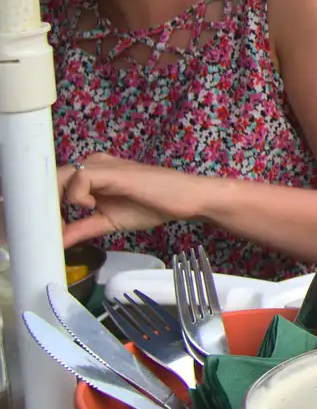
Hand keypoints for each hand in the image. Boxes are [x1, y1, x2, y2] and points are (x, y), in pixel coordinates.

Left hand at [57, 154, 207, 246]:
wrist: (187, 199)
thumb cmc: (153, 206)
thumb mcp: (108, 222)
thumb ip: (82, 229)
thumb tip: (56, 244)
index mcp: (91, 174)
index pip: (54, 183)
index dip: (42, 204)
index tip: (37, 227)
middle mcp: (93, 164)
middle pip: (50, 178)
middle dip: (42, 205)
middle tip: (44, 229)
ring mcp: (102, 165)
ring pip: (60, 176)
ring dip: (54, 203)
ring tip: (62, 224)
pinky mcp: (112, 170)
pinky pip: (80, 179)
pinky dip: (76, 197)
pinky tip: (91, 207)